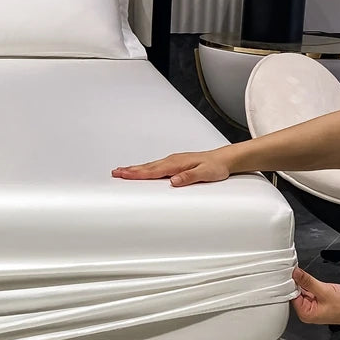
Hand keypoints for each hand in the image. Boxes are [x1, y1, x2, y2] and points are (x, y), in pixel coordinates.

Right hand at [111, 150, 231, 185]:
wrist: (224, 159)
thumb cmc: (216, 167)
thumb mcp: (205, 174)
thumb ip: (189, 177)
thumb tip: (173, 181)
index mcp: (176, 164)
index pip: (152, 170)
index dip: (137, 173)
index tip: (123, 174)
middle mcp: (172, 161)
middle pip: (146, 167)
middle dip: (130, 170)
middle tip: (115, 172)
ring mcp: (172, 161)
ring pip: (149, 166)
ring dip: (135, 169)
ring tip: (122, 171)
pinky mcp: (175, 163)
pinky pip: (155, 166)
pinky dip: (144, 168)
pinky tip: (141, 170)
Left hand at [291, 267, 339, 325]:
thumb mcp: (325, 291)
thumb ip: (308, 281)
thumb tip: (295, 273)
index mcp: (305, 313)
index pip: (290, 296)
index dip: (289, 283)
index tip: (287, 273)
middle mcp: (306, 311)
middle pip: (294, 292)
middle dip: (295, 282)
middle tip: (294, 270)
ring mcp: (312, 306)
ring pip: (301, 290)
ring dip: (302, 282)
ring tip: (302, 273)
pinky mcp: (317, 300)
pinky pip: (308, 290)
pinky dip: (308, 284)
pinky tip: (308, 278)